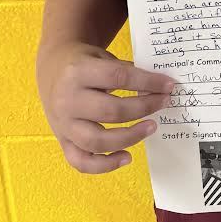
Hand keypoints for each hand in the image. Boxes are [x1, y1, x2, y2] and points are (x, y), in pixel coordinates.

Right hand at [36, 41, 176, 173]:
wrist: (52, 69)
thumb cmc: (85, 62)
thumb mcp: (102, 56)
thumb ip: (125, 71)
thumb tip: (158, 87)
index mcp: (78, 72)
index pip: (119, 78)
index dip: (147, 82)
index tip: (169, 85)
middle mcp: (67, 100)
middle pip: (111, 111)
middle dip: (144, 108)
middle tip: (164, 103)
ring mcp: (62, 124)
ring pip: (97, 141)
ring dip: (130, 137)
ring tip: (152, 127)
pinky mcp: (61, 141)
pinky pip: (81, 161)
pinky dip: (105, 165)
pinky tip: (127, 157)